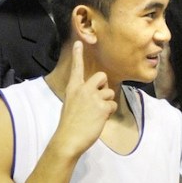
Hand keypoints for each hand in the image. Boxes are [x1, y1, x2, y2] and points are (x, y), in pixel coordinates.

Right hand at [54, 42, 116, 158]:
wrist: (68, 139)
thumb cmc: (70, 124)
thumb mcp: (71, 104)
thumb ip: (81, 96)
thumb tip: (95, 96)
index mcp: (73, 88)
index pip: (76, 68)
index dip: (78, 55)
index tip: (79, 42)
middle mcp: (83, 89)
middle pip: (102, 76)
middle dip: (104, 86)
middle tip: (99, 99)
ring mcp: (93, 97)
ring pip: (109, 93)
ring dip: (106, 103)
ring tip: (96, 114)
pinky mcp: (102, 106)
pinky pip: (112, 105)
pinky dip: (109, 113)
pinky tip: (99, 119)